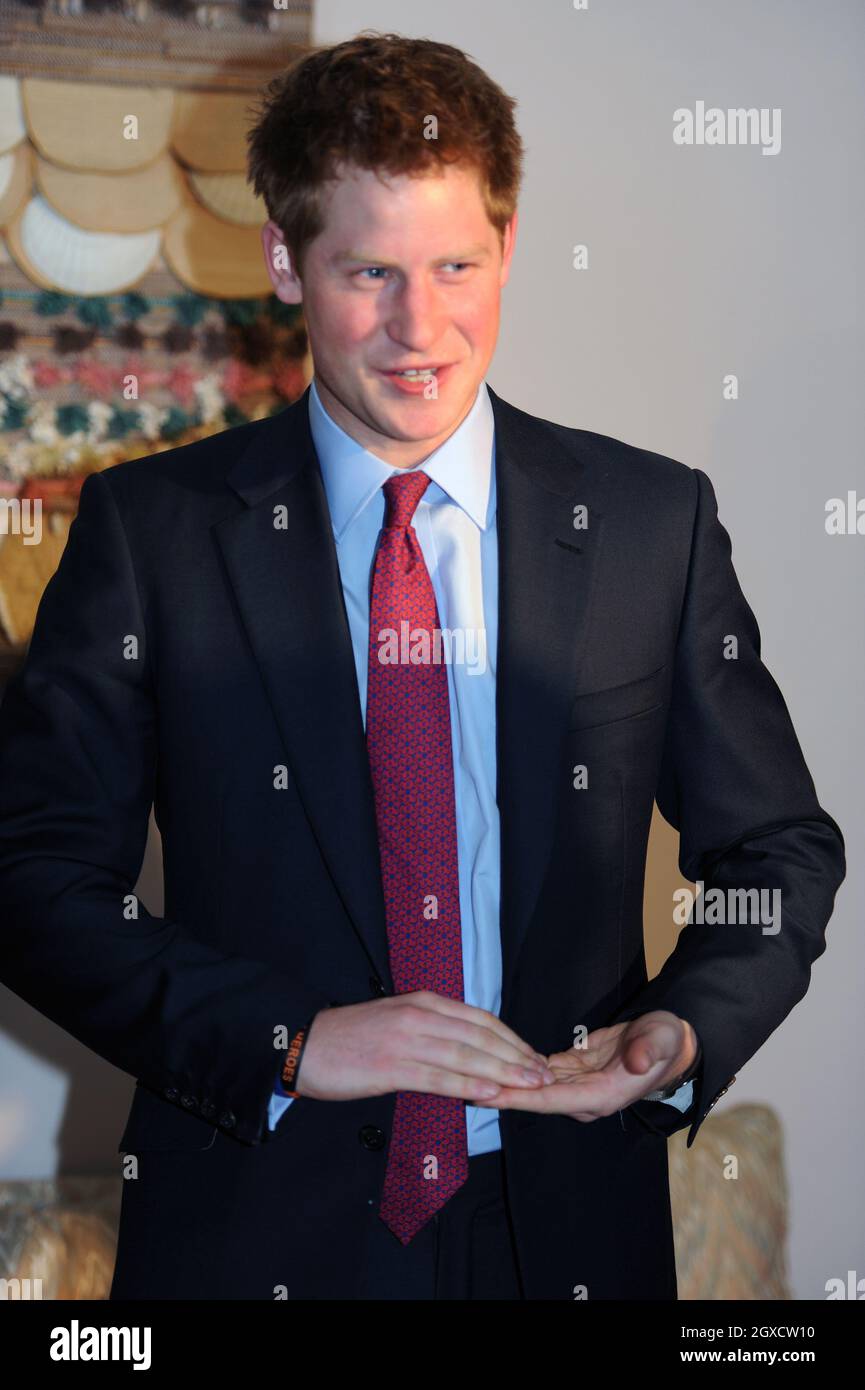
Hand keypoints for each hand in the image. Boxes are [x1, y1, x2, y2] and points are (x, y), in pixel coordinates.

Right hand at [294, 991, 556, 1102]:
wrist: (304, 1042)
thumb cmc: (352, 1037)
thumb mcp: (397, 1020)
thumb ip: (432, 1030)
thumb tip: (469, 1051)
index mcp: (423, 1002)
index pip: (480, 1019)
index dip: (512, 1038)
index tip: (534, 1056)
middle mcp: (420, 1015)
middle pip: (481, 1035)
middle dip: (517, 1056)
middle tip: (544, 1075)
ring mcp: (406, 1040)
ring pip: (466, 1056)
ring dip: (503, 1072)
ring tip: (530, 1086)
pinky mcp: (391, 1066)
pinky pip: (438, 1078)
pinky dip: (468, 1086)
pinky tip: (490, 1095)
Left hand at [473, 1011, 697, 1121]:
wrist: (668, 1041)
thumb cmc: (666, 1041)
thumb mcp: (663, 1040)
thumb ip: (648, 1050)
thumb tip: (636, 1061)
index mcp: (601, 1095)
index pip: (550, 1099)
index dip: (517, 1097)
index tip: (487, 1094)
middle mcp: (583, 1097)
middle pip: (531, 1097)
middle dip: (498, 1092)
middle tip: (459, 1085)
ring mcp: (574, 1086)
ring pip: (530, 1087)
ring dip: (500, 1082)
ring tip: (463, 1074)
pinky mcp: (569, 1071)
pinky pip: (535, 1073)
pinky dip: (512, 1069)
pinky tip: (487, 1064)